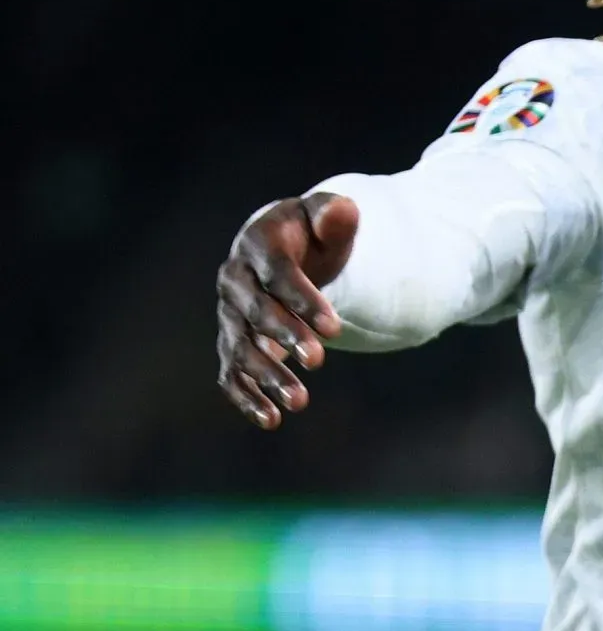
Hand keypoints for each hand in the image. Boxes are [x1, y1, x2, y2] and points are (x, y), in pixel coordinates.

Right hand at [215, 193, 357, 428]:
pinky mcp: (233, 342)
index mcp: (258, 244)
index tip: (335, 328)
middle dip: (286, 336)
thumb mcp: (327, 216)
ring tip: (300, 402)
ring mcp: (230, 314)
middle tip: (318, 360)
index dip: (304, 300)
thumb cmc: (313, 233)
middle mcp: (235, 280)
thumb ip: (334, 214)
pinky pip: (231, 372)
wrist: (288, 249)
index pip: (278, 274)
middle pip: (256, 312)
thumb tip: (342, 210)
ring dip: (267, 375)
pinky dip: (246, 396)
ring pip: (241, 347)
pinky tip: (271, 420)